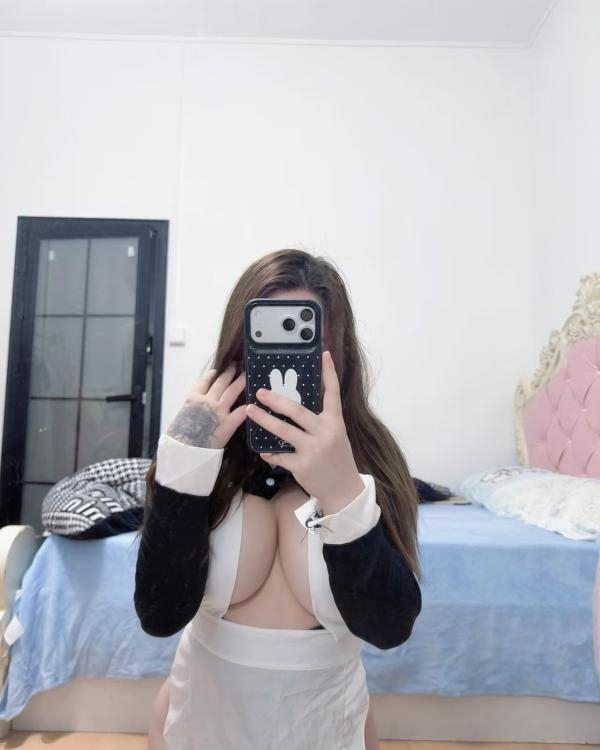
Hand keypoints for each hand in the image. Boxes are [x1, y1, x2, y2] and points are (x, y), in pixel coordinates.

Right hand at [167, 364, 246, 448]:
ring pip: (233, 391)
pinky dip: (249, 405)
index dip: (213, 374)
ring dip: (241, 381)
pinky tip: (255, 401)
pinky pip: (241, 412)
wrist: (182, 452)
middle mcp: (207, 400)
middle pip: (221, 382)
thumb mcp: (180, 416)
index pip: (204, 381)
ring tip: (247, 374)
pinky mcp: (228, 424)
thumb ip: (190, 409)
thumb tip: (194, 409)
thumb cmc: (177, 437)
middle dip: (230, 372)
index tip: (218, 370)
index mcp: (193, 398)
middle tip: (237, 364)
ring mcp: (218, 411)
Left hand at [245, 350, 363, 511]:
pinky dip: (270, 453)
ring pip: (283, 431)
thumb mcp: (336, 436)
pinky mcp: (302, 466)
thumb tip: (297, 404)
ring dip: (263, 420)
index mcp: (335, 422)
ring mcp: (313, 450)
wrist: (343, 491)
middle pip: (297, 410)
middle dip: (276, 399)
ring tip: (250, 411)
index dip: (328, 373)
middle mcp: (325, 433)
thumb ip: (320, 421)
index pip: (332, 393)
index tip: (324, 355)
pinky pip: (280, 456)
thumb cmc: (337, 459)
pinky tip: (263, 450)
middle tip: (260, 391)